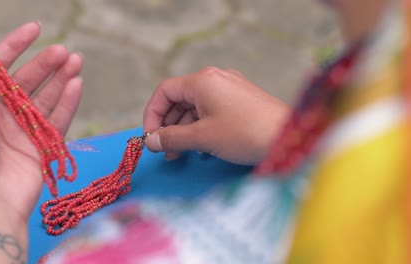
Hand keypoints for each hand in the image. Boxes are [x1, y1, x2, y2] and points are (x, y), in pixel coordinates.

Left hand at [0, 22, 81, 262]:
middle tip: (66, 52)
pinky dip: (68, 102)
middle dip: (46, 64)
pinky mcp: (42, 146)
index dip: (16, 45)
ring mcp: (23, 130)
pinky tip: (76, 85)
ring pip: (46, 98)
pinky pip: (58, 119)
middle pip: (28, 81)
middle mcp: (2, 114)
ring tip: (77, 62)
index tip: (36, 28)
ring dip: (61, 79)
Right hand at [143, 67, 290, 164]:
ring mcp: (229, 88)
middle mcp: (215, 78)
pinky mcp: (240, 100)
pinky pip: (211, 111)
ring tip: (183, 153)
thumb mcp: (203, 137)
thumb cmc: (245, 133)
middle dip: (169, 126)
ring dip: (185, 130)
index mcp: (202, 81)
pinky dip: (201, 127)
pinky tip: (202, 148)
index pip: (165, 91)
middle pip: (179, 100)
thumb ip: (172, 138)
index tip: (151, 138)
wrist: (289, 138)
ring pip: (195, 107)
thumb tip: (151, 141)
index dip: (153, 115)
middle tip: (167, 151)